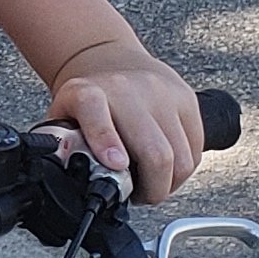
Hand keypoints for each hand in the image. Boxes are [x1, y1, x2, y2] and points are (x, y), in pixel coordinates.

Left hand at [40, 34, 205, 203]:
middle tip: (139, 196)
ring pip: (181, 159)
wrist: (113, 61)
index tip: (115, 165)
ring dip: (169, 184)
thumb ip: (63, 147)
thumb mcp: (64, 118)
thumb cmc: (89, 99)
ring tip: (152, 183)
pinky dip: (183, 170)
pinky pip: (195, 151)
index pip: (95, 111)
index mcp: (88, 94)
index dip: (106, 140)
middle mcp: (128, 90)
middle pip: (156, 152)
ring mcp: (162, 94)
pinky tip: (166, 168)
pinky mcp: (186, 99)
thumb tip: (66, 182)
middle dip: (152, 190)